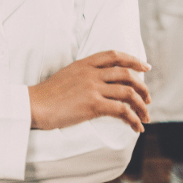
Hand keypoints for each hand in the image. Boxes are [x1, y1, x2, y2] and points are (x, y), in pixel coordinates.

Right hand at [28, 50, 150, 132]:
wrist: (34, 105)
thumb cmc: (47, 94)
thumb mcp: (67, 74)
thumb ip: (84, 74)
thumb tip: (100, 82)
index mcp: (84, 63)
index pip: (114, 55)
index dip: (133, 60)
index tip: (145, 66)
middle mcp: (91, 73)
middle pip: (126, 74)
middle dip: (142, 87)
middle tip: (148, 98)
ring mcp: (92, 88)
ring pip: (128, 92)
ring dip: (142, 106)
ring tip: (146, 117)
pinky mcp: (93, 105)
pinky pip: (122, 111)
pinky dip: (134, 119)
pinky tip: (136, 127)